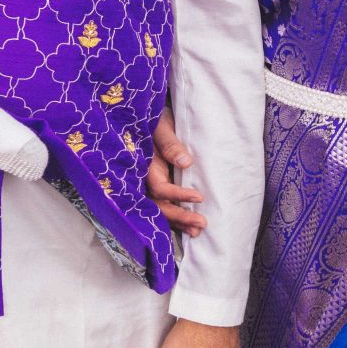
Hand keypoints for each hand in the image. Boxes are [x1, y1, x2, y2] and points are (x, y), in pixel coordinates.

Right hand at [145, 107, 205, 237]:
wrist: (151, 117)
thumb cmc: (157, 119)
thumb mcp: (163, 126)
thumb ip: (170, 143)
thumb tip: (185, 162)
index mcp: (145, 165)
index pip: (159, 188)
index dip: (178, 195)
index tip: (199, 196)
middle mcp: (146, 179)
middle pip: (159, 205)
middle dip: (179, 216)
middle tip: (201, 222)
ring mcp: (151, 184)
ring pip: (161, 209)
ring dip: (179, 222)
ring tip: (198, 230)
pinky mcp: (159, 185)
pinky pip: (165, 205)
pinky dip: (176, 218)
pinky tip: (189, 227)